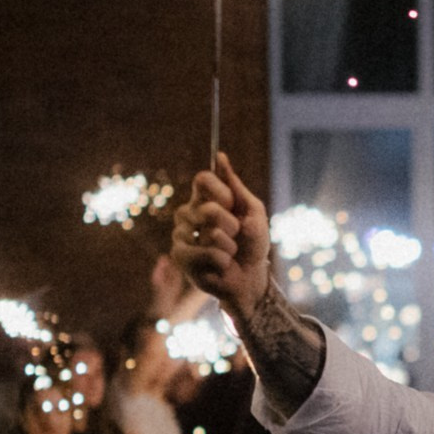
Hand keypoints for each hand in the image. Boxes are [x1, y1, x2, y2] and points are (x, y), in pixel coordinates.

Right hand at [172, 151, 270, 323]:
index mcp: (204, 199)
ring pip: (210, 234)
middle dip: (232, 225)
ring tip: (228, 252)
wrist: (252, 277)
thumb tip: (220, 155)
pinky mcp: (180, 258)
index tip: (232, 204)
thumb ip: (235, 186)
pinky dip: (222, 260)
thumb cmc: (253, 244)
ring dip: (229, 246)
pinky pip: (205, 253)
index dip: (222, 192)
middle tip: (234, 235)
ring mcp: (182, 236)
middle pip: (209, 208)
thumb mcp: (253, 211)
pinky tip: (221, 265)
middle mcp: (188, 214)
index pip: (202, 179)